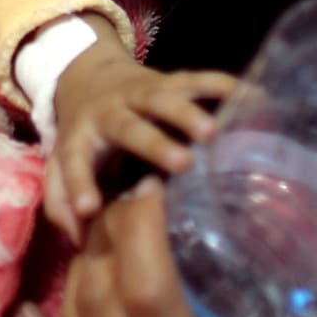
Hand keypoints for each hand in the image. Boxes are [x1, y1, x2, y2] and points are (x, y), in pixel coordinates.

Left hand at [43, 44, 236, 244]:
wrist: (88, 76)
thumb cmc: (83, 136)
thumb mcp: (62, 165)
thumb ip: (61, 201)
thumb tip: (78, 239)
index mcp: (82, 138)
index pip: (76, 164)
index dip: (80, 186)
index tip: (90, 210)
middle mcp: (111, 112)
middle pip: (129, 127)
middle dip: (155, 144)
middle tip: (182, 164)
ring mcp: (141, 93)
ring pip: (163, 98)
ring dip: (187, 113)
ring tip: (213, 132)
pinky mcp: (168, 78)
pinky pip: (197, 79)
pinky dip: (224, 86)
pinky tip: (254, 100)